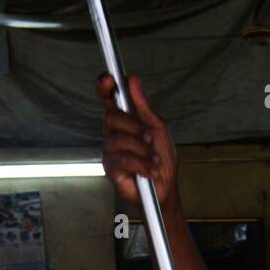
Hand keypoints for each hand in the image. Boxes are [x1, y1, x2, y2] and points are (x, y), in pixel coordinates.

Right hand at [95, 71, 177, 209]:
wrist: (165, 189)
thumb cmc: (161, 160)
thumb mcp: (158, 129)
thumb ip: (145, 106)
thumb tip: (133, 80)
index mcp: (124, 121)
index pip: (108, 99)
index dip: (105, 87)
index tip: (109, 79)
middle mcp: (113, 134)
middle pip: (111, 116)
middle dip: (134, 126)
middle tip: (149, 137)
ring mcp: (110, 152)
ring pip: (119, 139)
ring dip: (143, 149)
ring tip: (154, 159)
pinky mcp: (111, 169)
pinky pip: (122, 159)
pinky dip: (142, 164)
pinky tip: (150, 170)